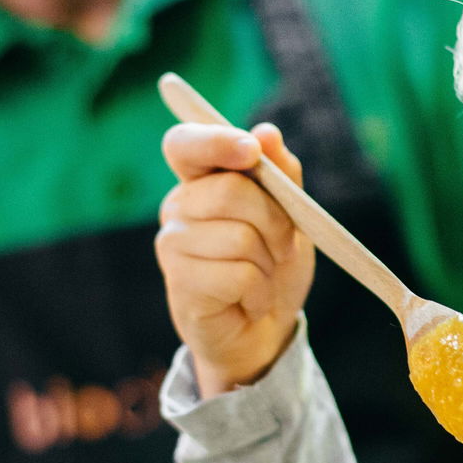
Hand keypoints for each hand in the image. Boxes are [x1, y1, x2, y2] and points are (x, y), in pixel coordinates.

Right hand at [156, 122, 314, 396]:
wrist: (263, 330)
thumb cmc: (273, 265)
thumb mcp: (290, 215)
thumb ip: (281, 175)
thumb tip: (267, 132)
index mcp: (200, 180)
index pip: (184, 144)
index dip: (214, 140)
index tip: (251, 151)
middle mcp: (178, 206)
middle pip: (230, 190)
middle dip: (275, 219)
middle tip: (284, 245)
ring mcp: (173, 245)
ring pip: (240, 236)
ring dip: (269, 262)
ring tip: (263, 277)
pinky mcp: (180, 283)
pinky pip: (239, 275)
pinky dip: (260, 291)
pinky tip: (250, 301)